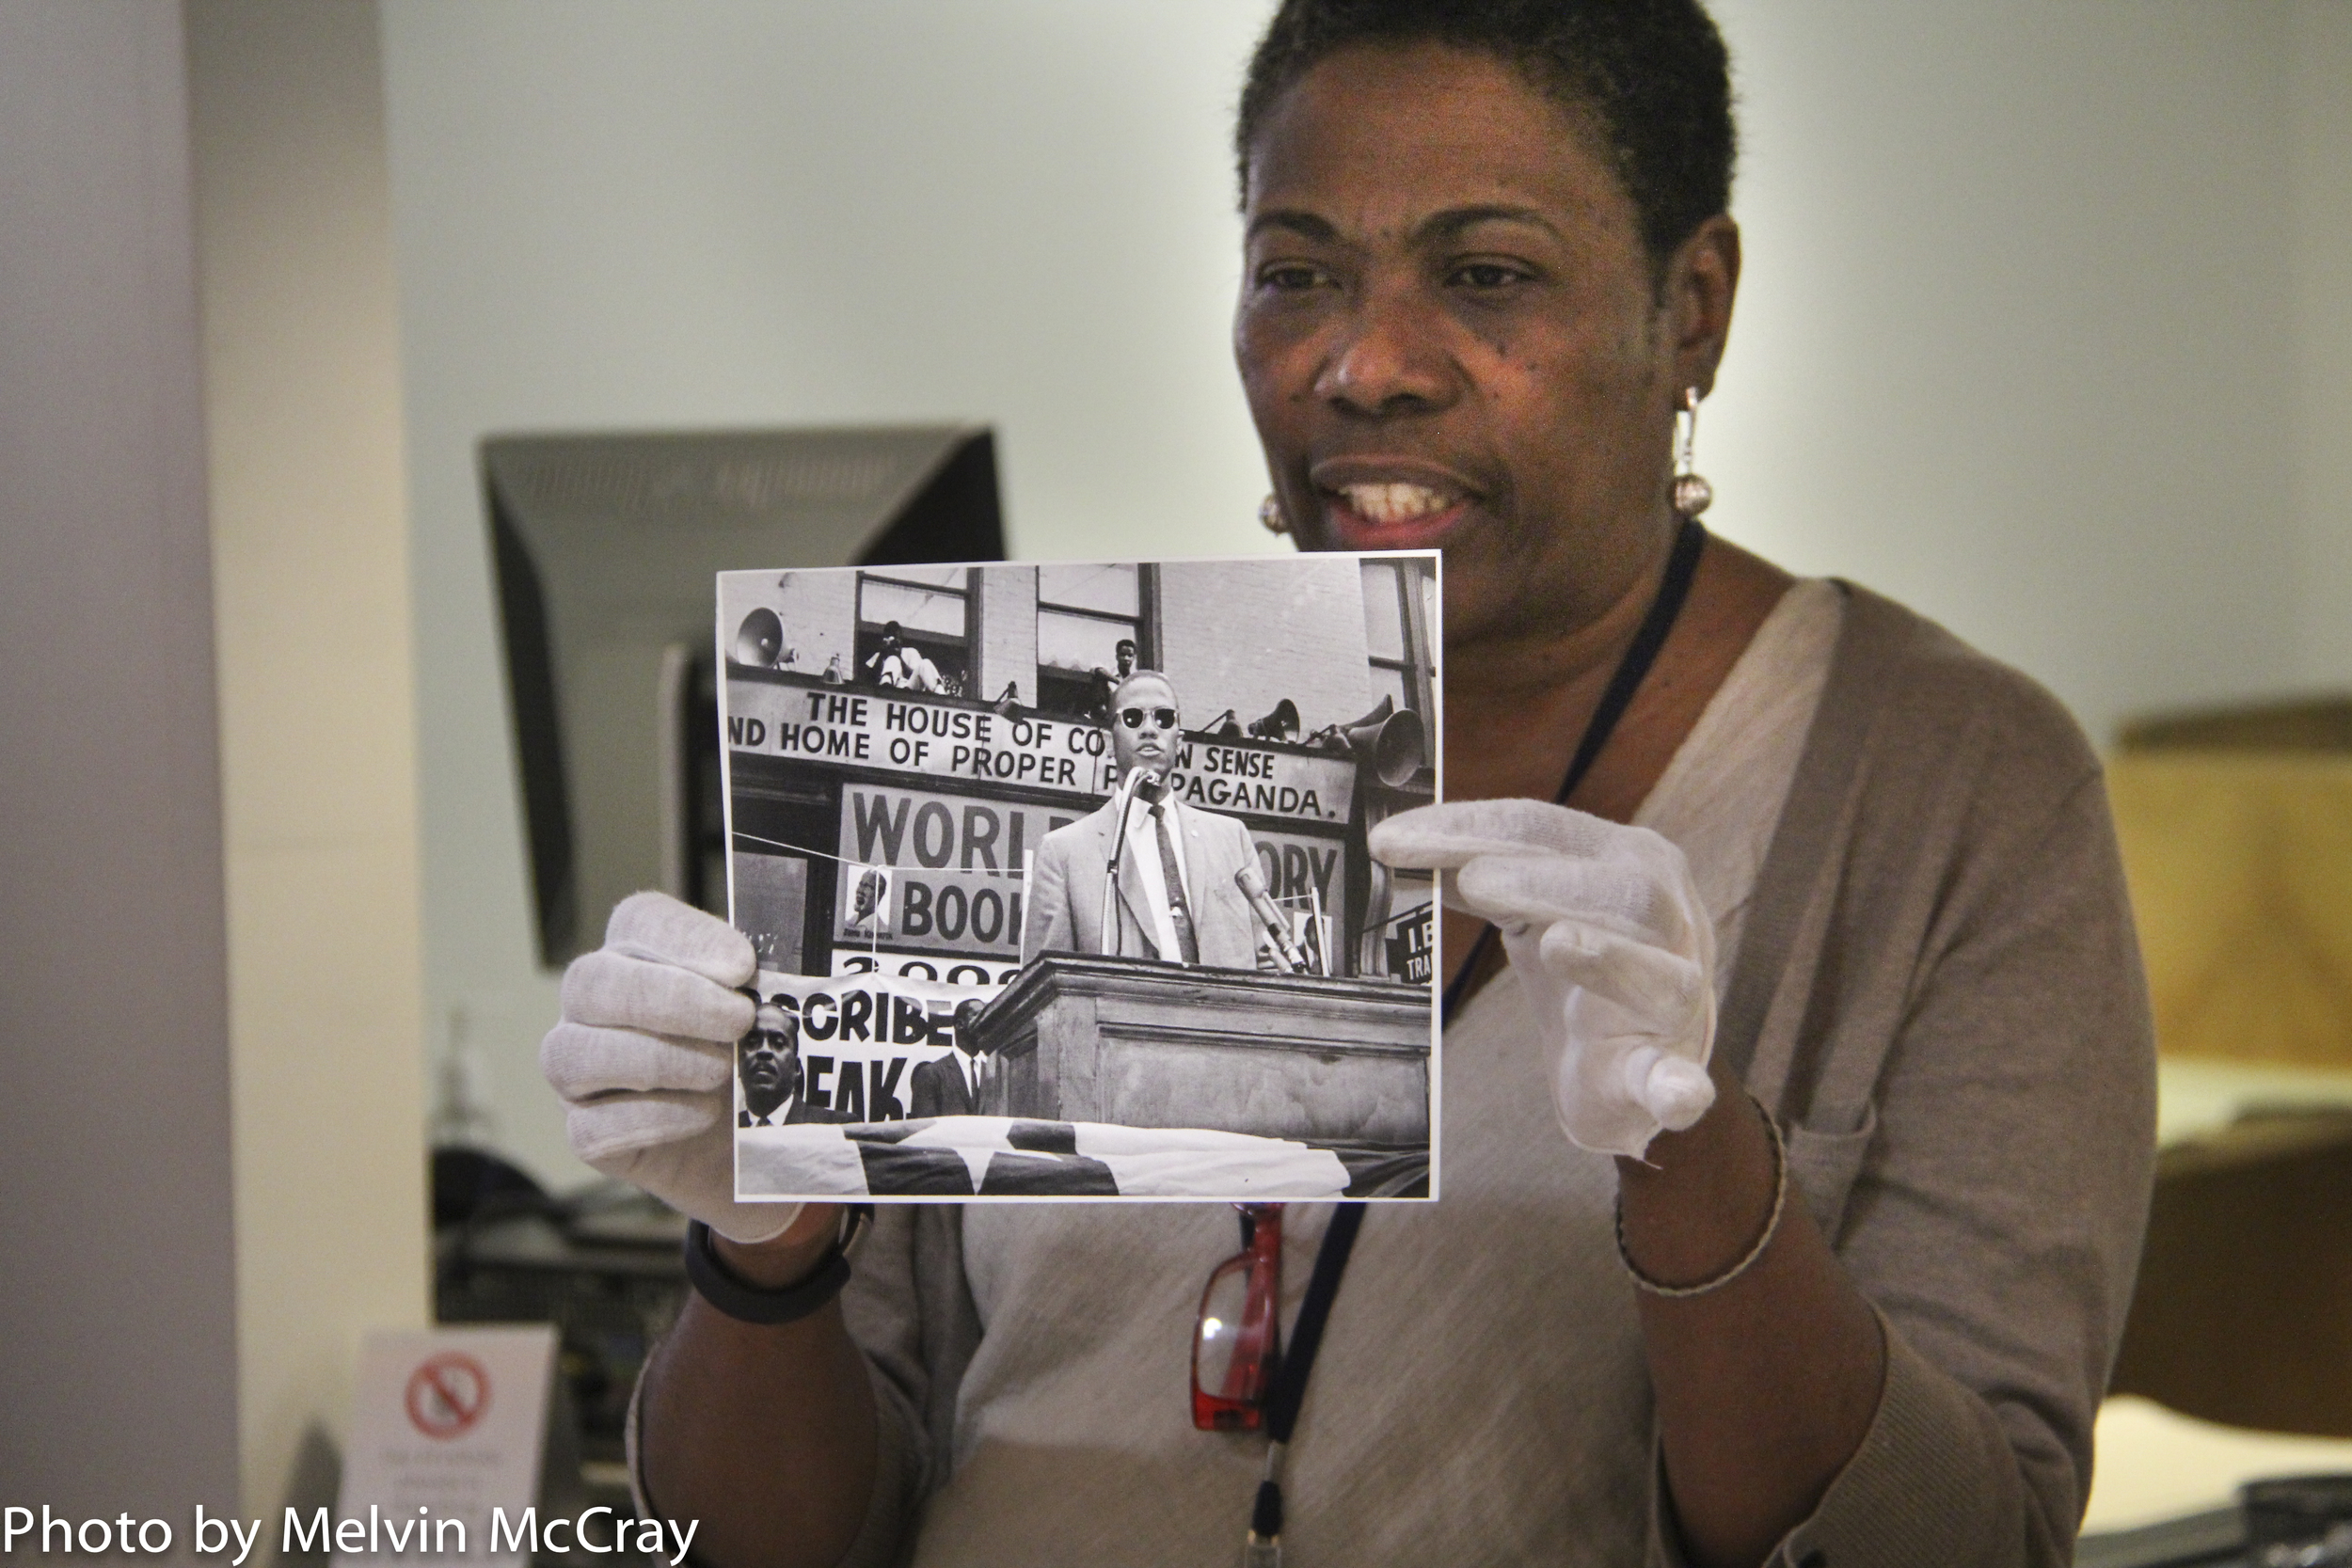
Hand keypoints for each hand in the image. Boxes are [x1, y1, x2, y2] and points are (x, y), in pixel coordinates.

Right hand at [540, 891, 805, 1243]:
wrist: (755, 1144)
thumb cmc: (754, 1058)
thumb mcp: (771, 1014)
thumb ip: (772, 984)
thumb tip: (781, 974)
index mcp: (638, 954)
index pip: (639, 921)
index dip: (686, 939)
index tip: (743, 967)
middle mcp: (593, 1006)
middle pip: (590, 982)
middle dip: (671, 999)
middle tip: (739, 1019)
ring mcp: (578, 1071)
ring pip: (570, 1054)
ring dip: (657, 1059)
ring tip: (722, 1070)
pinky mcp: (587, 1134)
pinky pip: (591, 1127)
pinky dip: (653, 1118)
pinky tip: (702, 1114)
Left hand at [1371, 799, 1715, 1158]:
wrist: (1630, 1070)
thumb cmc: (1581, 976)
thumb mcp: (1529, 914)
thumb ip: (1481, 882)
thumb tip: (1401, 847)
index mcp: (1627, 864)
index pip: (1546, 829)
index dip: (1469, 828)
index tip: (1391, 839)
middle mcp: (1669, 924)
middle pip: (1622, 889)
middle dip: (1544, 881)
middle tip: (1472, 880)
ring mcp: (1676, 1005)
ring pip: (1663, 976)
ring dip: (1610, 958)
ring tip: (1558, 945)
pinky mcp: (1669, 1075)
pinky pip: (1681, 1082)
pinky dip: (1679, 1089)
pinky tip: (1673, 1094)